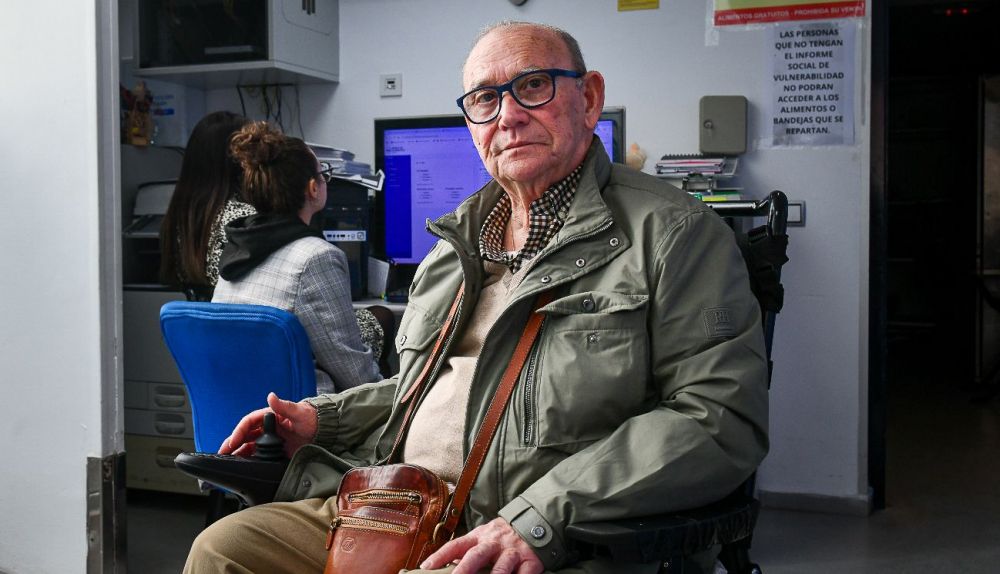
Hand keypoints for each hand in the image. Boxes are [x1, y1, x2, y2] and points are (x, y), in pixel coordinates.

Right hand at [218, 392, 316, 457]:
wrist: (325, 430)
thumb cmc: (311, 417)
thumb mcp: (298, 412)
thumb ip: (284, 406)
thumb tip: (271, 396)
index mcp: (269, 415)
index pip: (248, 422)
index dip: (238, 432)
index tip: (232, 442)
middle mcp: (267, 427)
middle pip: (244, 435)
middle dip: (232, 444)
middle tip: (222, 454)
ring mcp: (270, 439)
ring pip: (248, 445)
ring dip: (238, 452)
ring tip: (228, 462)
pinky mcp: (275, 451)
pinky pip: (258, 455)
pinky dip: (249, 460)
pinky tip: (242, 466)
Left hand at [419, 517, 543, 573]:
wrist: (535, 521)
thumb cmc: (503, 535)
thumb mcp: (484, 536)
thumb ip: (470, 549)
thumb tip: (448, 563)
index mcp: (479, 536)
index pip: (456, 545)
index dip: (441, 556)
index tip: (426, 567)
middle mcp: (494, 543)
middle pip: (477, 555)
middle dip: (464, 569)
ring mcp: (513, 552)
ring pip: (502, 566)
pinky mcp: (530, 561)